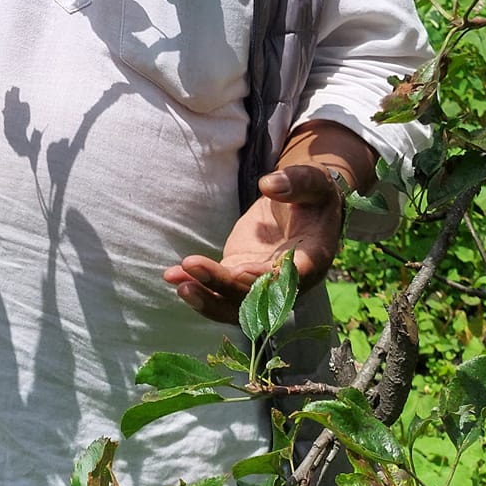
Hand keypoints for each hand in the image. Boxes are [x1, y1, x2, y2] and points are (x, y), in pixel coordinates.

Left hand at [164, 164, 346, 324]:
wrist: (303, 206)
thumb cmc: (312, 194)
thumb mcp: (313, 182)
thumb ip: (296, 183)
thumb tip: (269, 184)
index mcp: (311, 259)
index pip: (290, 278)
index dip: (264, 280)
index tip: (238, 272)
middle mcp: (286, 281)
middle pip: (255, 295)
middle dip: (223, 285)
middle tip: (192, 267)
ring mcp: (259, 282)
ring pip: (233, 302)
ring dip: (205, 296)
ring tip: (178, 281)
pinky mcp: (239, 274)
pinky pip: (218, 288)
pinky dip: (196, 284)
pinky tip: (172, 276)